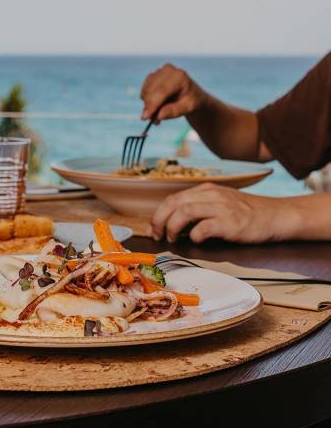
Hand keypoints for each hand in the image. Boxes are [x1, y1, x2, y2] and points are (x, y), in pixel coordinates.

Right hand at [140, 63, 206, 121]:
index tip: (145, 117)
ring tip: (159, 114)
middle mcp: (168, 70)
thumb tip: (158, 116)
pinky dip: (147, 101)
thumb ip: (173, 111)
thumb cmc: (191, 102)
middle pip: (151, 91)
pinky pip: (144, 91)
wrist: (191, 95)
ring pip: (146, 91)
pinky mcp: (153, 76)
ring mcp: (159, 72)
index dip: (152, 104)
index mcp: (179, 77)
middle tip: (155, 121)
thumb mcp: (187, 108)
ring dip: (148, 105)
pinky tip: (157, 105)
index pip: (161, 91)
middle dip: (150, 107)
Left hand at [149, 183, 296, 243]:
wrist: (277, 216)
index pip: (173, 198)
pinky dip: (195, 235)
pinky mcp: (231, 223)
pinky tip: (197, 240)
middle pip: (174, 203)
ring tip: (173, 238)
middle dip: (159, 220)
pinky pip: (204, 227)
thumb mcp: (221, 203)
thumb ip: (199, 210)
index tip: (153, 228)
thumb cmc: (247, 213)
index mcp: (206, 190)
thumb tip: (174, 225)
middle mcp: (212, 195)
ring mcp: (221, 208)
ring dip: (173, 227)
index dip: (159, 214)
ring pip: (184, 212)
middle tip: (157, 235)